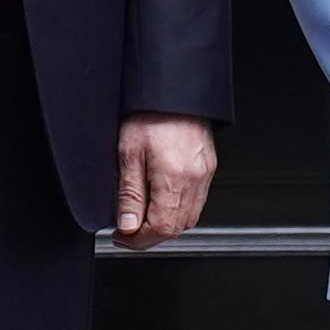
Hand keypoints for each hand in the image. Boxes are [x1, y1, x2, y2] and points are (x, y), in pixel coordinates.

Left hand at [111, 115, 219, 247]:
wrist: (173, 89)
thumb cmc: (150, 113)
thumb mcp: (129, 153)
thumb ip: (129, 194)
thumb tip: (128, 226)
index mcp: (175, 177)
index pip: (161, 229)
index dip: (138, 240)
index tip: (121, 237)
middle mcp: (195, 179)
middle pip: (176, 228)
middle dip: (150, 236)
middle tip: (127, 230)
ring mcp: (204, 174)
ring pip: (189, 218)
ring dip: (165, 225)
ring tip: (142, 218)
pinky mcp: (208, 167)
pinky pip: (196, 202)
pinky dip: (178, 210)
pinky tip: (162, 202)